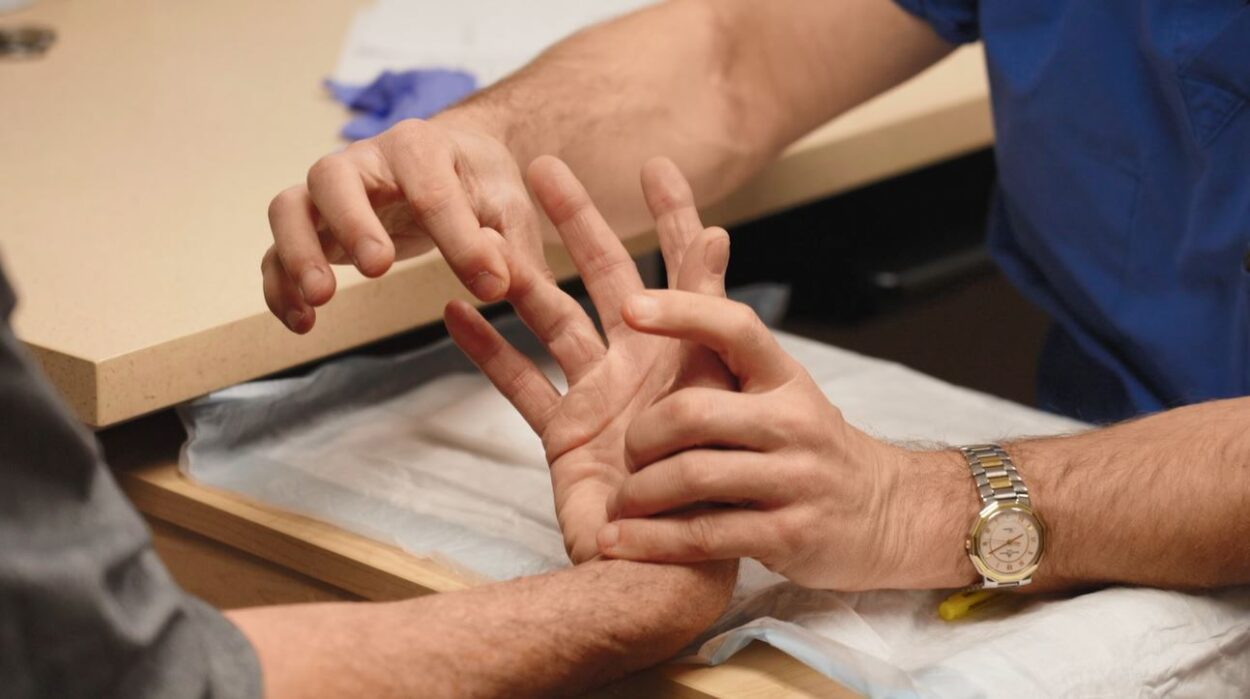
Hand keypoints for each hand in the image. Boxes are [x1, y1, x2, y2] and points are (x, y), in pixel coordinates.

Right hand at [263, 114, 543, 332]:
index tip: (490, 287)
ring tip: (320, 300)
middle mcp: (364, 162)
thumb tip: (499, 286)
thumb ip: (510, 246)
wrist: (455, 162)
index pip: (432, 190)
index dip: (460, 241)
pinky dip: (280, 285)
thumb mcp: (510, 207)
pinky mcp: (315, 227)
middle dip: (350, 223)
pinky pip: (278, 250)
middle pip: (332, 177)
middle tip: (377, 269)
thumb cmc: (480, 183)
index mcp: (420, 146)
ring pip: (290, 208)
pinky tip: (302, 323)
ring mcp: (331, 194)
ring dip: (298, 253)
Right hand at [444, 156, 734, 562]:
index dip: (673, 216)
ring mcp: (600, 396)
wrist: (672, 569)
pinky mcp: (566, 434)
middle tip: (544, 167)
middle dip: (578, 220)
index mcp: (687, 352)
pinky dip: (488, 352)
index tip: (657, 166)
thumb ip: (711, 317)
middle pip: (606, 276)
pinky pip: (521, 384)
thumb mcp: (721, 390)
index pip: (684, 270)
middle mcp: (642, 364)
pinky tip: (454, 314)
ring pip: (552, 320)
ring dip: (520, 278)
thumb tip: (718, 236)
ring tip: (484, 235)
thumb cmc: (712, 489)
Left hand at [597, 290, 971, 589]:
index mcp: (784, 377)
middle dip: (641, 436)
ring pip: (692, 476)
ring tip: (618, 502)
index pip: (734, 328)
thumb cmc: (809, 444)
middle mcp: (794, 421)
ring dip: (639, 493)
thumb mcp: (780, 387)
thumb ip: (728, 342)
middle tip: (625, 453)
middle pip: (693, 414)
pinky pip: (705, 535)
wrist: (887, 515)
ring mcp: (795, 480)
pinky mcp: (789, 535)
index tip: (631, 307)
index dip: (682, 312)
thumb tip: (700, 238)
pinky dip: (652, 541)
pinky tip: (617, 540)